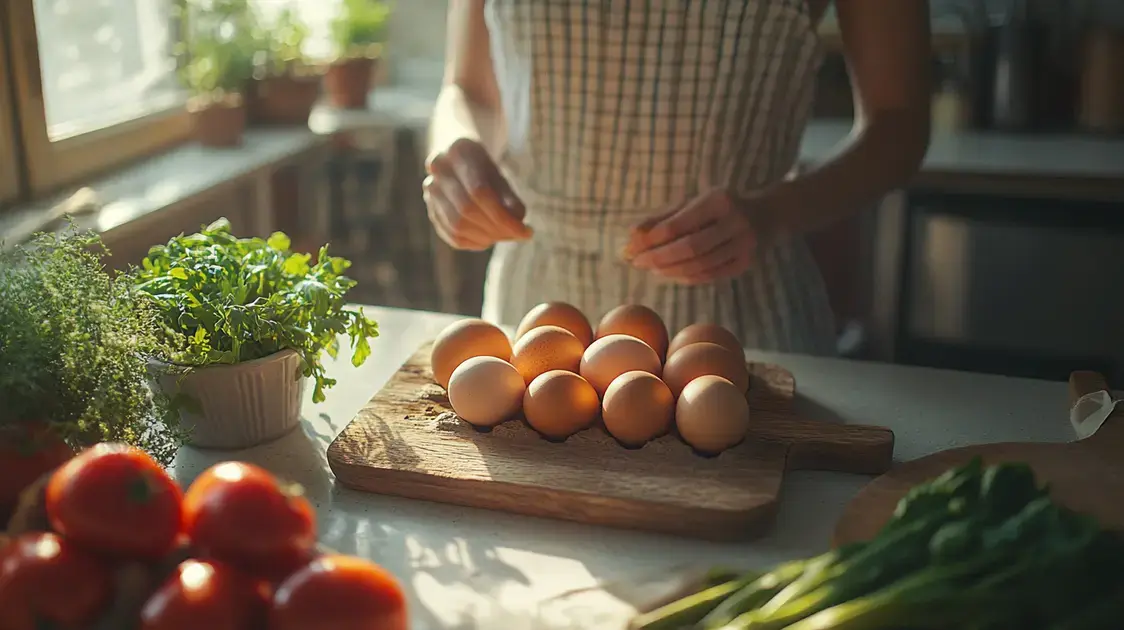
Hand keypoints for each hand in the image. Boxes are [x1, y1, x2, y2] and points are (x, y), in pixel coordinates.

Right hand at [423, 138, 533, 250]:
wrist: (456, 158)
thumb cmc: (484, 168)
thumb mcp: (501, 176)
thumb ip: (511, 199)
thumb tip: (518, 229)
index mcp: (459, 151)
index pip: (480, 192)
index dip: (503, 217)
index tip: (526, 231)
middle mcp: (439, 169)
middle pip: (467, 209)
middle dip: (496, 228)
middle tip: (516, 234)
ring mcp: (430, 190)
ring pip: (457, 225)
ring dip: (485, 238)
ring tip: (504, 235)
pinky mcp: (431, 209)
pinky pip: (451, 235)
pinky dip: (474, 243)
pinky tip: (489, 240)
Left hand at [623, 187, 766, 284]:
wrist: (766, 214)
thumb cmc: (719, 206)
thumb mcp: (693, 203)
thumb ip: (662, 218)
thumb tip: (633, 235)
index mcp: (719, 201)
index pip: (680, 223)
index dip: (653, 238)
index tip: (632, 246)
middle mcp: (735, 222)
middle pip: (690, 247)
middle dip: (659, 257)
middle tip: (637, 262)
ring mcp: (744, 245)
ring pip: (700, 264)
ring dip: (671, 269)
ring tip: (651, 269)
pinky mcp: (746, 263)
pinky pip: (711, 275)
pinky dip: (687, 277)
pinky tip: (671, 275)